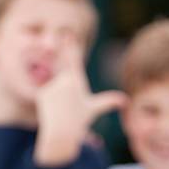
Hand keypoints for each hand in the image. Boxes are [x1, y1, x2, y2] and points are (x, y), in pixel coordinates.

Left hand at [34, 39, 126, 165]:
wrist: (63, 133)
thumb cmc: (80, 121)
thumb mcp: (94, 109)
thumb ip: (108, 102)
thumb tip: (126, 101)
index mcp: (78, 81)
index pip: (74, 60)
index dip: (72, 46)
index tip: (69, 34)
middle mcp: (64, 80)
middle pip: (61, 65)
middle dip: (59, 49)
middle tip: (60, 34)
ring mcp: (52, 86)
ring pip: (54, 86)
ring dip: (58, 96)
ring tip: (62, 107)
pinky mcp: (41, 93)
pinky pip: (45, 93)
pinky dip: (49, 102)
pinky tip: (52, 110)